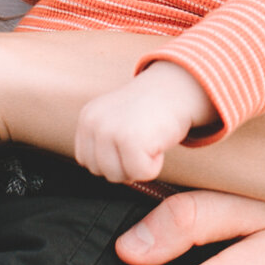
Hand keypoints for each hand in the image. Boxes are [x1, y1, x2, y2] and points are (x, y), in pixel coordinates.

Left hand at [74, 62, 216, 182]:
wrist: (177, 89)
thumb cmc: (151, 109)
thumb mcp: (114, 120)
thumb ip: (101, 142)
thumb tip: (100, 170)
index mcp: (87, 119)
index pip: (87, 162)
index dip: (112, 158)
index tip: (128, 140)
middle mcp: (93, 124)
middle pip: (101, 172)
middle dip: (125, 164)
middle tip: (141, 140)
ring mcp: (109, 131)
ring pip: (118, 176)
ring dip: (139, 165)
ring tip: (148, 140)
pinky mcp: (129, 140)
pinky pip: (140, 173)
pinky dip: (154, 165)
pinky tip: (157, 142)